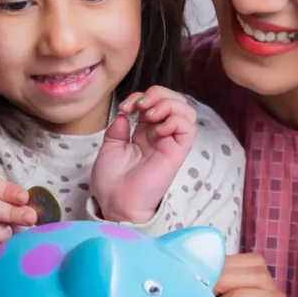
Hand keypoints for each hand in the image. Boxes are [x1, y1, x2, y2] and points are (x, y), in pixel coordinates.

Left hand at [91, 87, 198, 223]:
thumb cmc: (111, 181)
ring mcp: (171, 143)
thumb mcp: (109, 148)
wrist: (115, 202)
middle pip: (175, 101)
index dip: (142, 96)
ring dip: (169, 104)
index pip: (155, 101)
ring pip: (186, 111)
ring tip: (150, 114)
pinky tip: (159, 129)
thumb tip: (125, 115)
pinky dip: (176, 121)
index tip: (125, 106)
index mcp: (145, 131)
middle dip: (158, 94)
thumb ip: (118, 130)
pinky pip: (188, 129)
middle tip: (140, 105)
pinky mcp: (177, 153)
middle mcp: (161, 134)